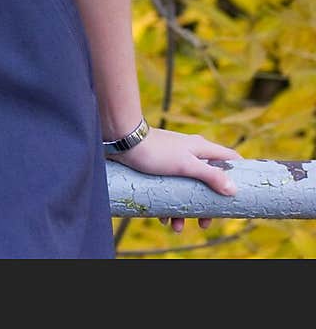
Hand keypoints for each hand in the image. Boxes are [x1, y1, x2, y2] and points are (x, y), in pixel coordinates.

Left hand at [106, 127, 240, 233]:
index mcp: (201, 148)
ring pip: (187, 189)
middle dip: (206, 204)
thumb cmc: (156, 150)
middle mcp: (190, 154)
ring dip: (184, 210)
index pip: (228, 158)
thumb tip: (233, 189)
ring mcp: (175, 161)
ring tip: (176, 227)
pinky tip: (162, 218)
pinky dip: (169, 205)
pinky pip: (170, 190)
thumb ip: (210, 176)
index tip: (242, 193)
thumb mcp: (186, 165)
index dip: (238, 173)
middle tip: (204, 223)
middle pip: (208, 181)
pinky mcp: (160, 169)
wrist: (124, 141)